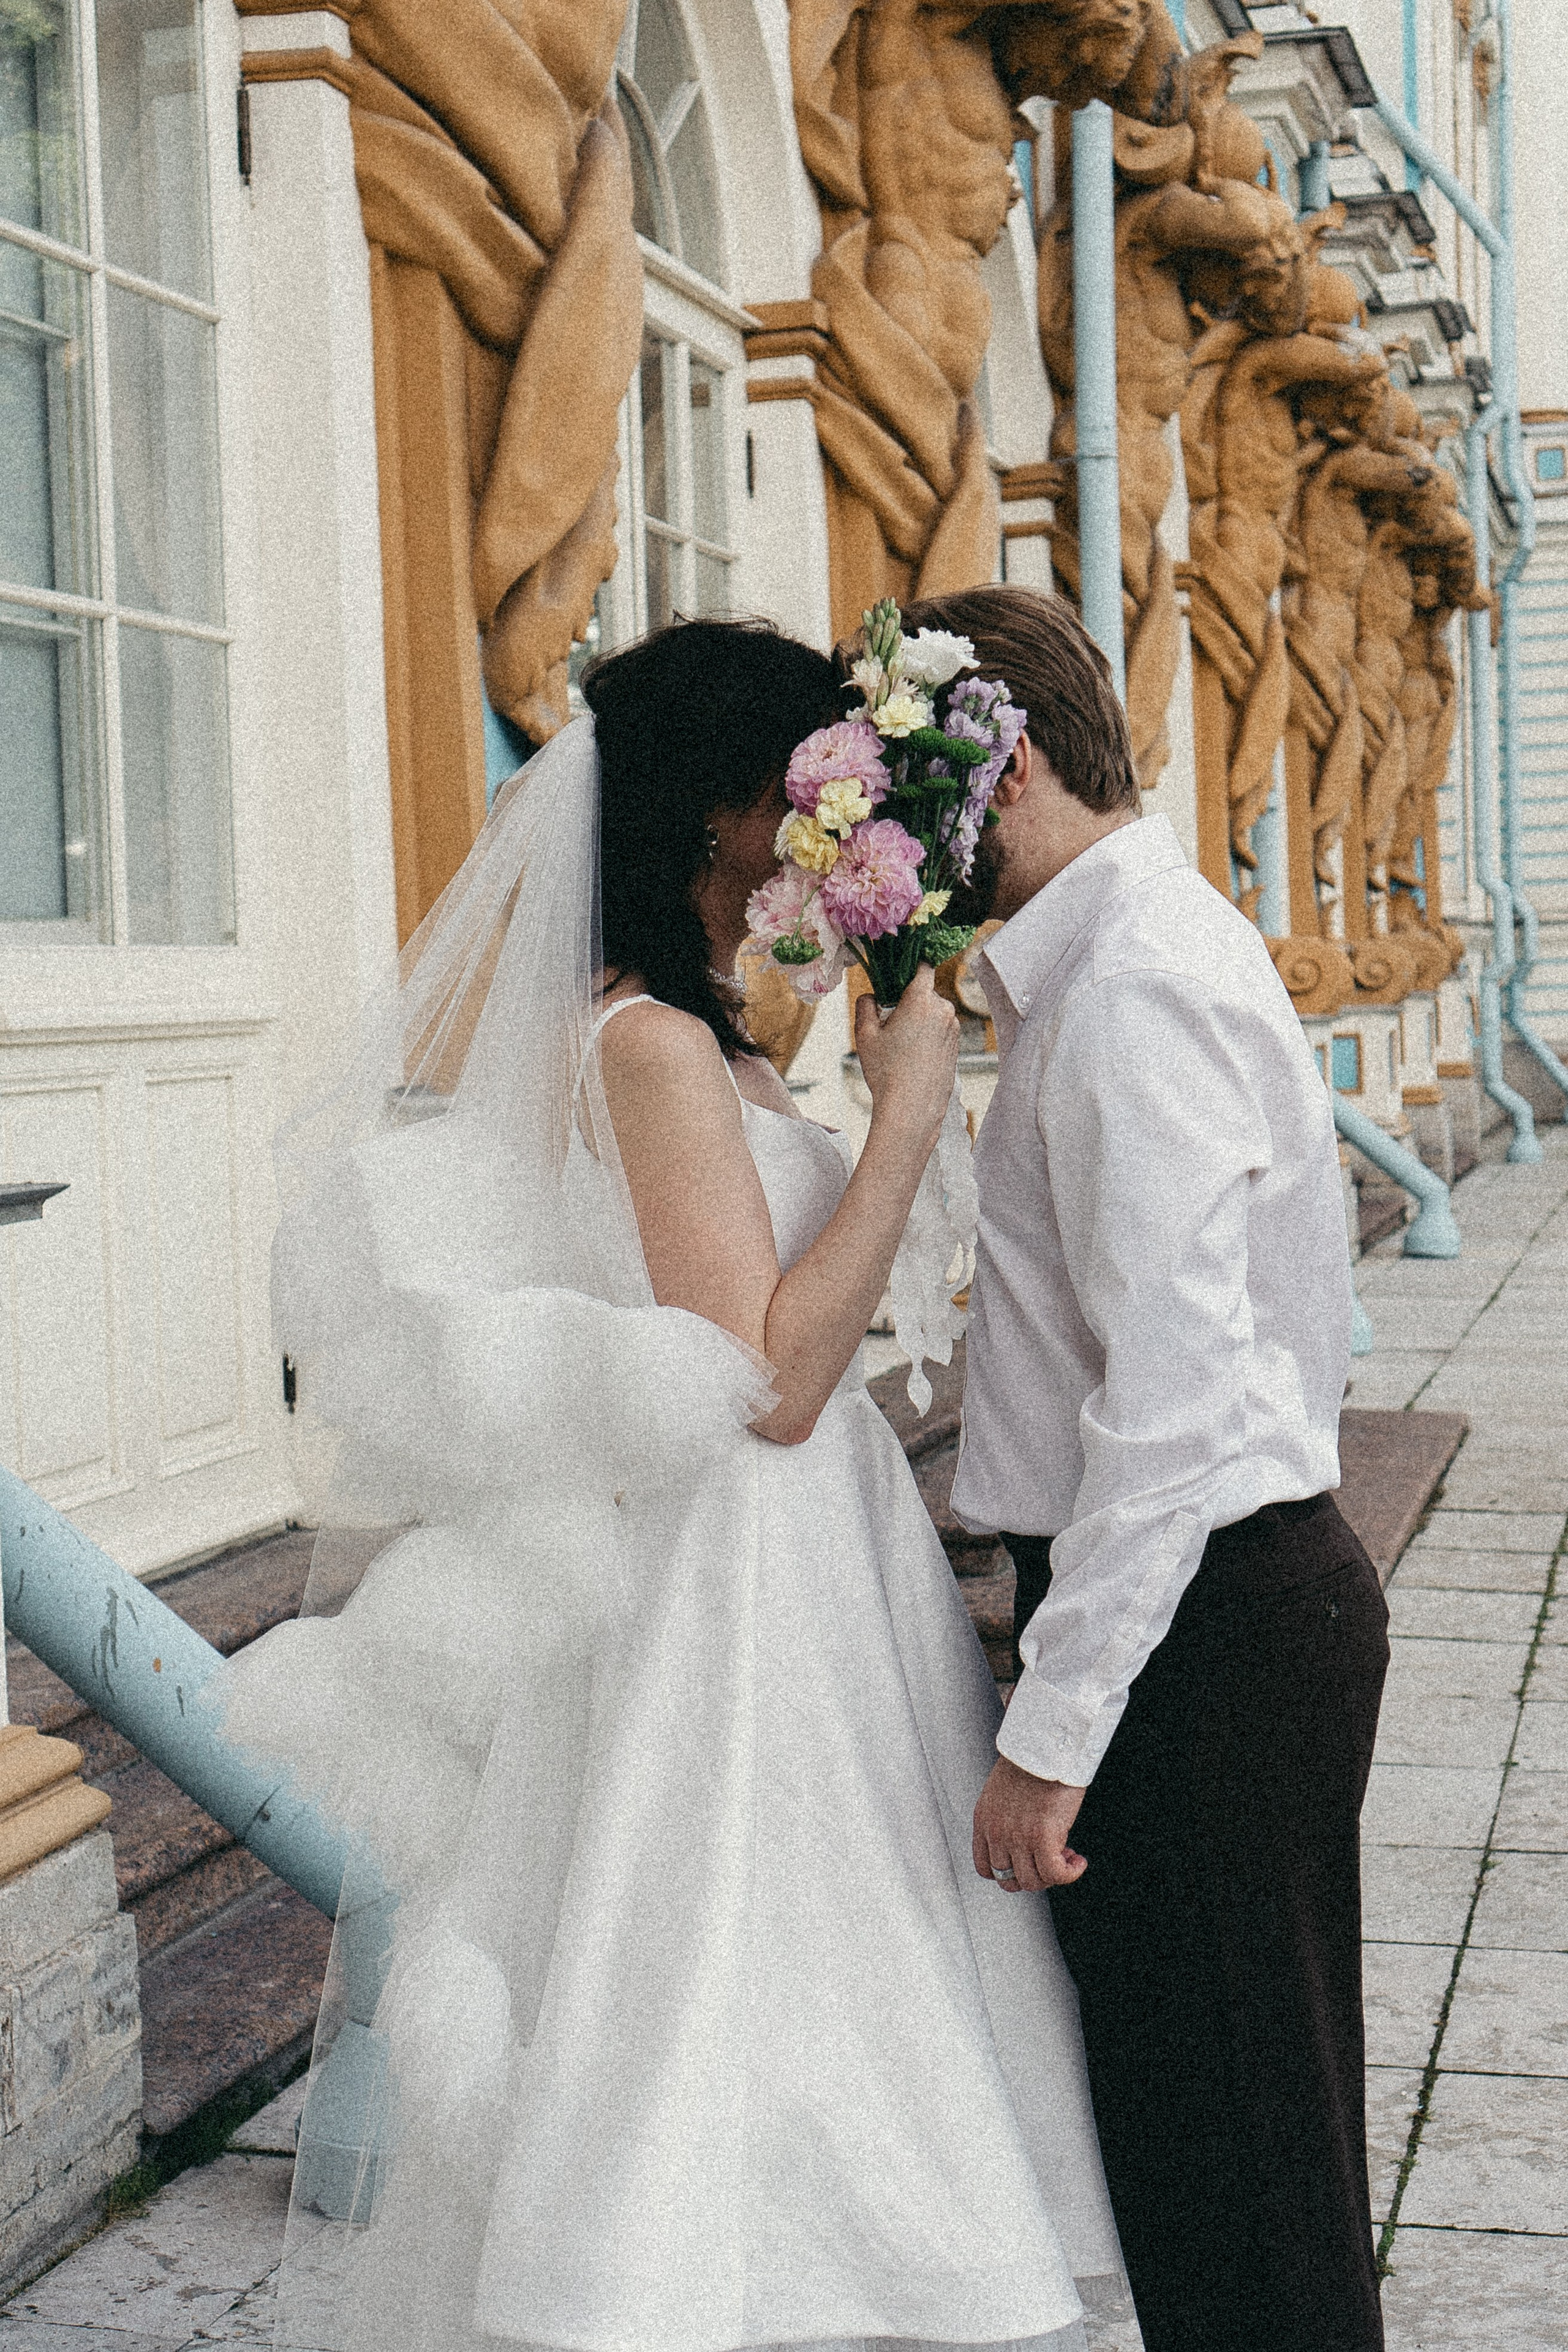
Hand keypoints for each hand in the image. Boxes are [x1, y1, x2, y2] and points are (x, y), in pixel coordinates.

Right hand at [853, 966, 958, 1148]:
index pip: (922, 967)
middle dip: (909, 1002)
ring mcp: (953, 1029)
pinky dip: (929, 1036)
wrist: (912, 1108)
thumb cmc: (887, 1072)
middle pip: (925, 993)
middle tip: (890, 1024)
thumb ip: (866, 1005)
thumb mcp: (865, 1035)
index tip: (897, 978)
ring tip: (901, 1046)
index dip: (909, 968)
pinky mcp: (957, 1046)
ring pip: (934, 1013)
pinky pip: (941, 1031)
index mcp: (921, 1000)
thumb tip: (872, 996)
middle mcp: (943, 1010)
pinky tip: (914, 1057)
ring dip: (920, 1020)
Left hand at [973, 1755, 1087, 1891]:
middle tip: (1051, 1860)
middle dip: (1033, 1876)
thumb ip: (1005, 1818)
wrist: (1044, 1744)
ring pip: (1032, 1881)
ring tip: (1067, 1856)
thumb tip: (1025, 1840)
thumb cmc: (1031, 1761)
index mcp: (983, 1820)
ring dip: (1053, 1875)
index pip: (986, 1868)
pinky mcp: (1042, 1837)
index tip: (1027, 1863)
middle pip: (1009, 1880)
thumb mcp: (1002, 1792)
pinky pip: (1056, 1874)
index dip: (1010, 1873)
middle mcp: (997, 1832)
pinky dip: (1070, 1873)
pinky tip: (1078, 1861)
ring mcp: (1017, 1837)